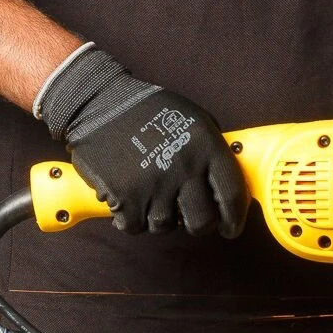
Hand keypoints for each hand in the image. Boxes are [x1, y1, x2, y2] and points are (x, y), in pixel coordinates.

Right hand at [37, 46, 248, 236]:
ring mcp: (155, 184)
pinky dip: (129, 218)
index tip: (230, 229)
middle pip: (202, 222)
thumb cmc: (148, 111)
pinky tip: (126, 198)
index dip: (234, 219)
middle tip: (186, 217)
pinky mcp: (125, 197)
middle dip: (197, 225)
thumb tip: (224, 186)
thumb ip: (210, 151)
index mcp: (207, 147)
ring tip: (149, 193)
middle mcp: (185, 168)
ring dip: (158, 216)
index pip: (233, 194)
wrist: (98, 103)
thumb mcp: (192, 119)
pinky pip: (135, 226)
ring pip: (165, 226)